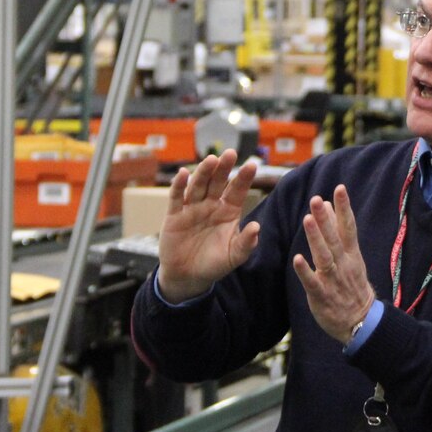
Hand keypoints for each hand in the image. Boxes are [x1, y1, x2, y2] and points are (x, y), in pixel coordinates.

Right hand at [156, 150, 260, 302]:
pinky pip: (176, 198)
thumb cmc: (214, 264)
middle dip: (224, 168)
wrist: (187, 277)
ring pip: (198, 186)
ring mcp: (192, 208)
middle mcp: (211, 205)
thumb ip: (246, 243)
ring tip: (211, 160)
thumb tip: (256, 227)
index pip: (237, 191)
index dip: (244, 178)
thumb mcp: (234, 256)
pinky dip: (179, 185)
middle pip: (218, 182)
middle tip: (230, 153)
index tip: (252, 165)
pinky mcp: (174, 215)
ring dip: (204, 172)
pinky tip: (184, 174)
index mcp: (229, 212)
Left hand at [292, 185, 376, 343]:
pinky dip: (305, 271)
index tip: (339, 188)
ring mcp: (333, 280)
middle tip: (317, 200)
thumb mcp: (351, 257)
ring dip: (316, 239)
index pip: (348, 227)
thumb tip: (331, 206)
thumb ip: (340, 233)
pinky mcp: (322, 296)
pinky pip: (312, 283)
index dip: (344, 208)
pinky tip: (297, 259)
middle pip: (335, 238)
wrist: (360, 320)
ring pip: (324, 257)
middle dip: (326, 219)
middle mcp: (343, 264)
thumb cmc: (351, 285)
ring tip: (308, 220)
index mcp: (351, 253)